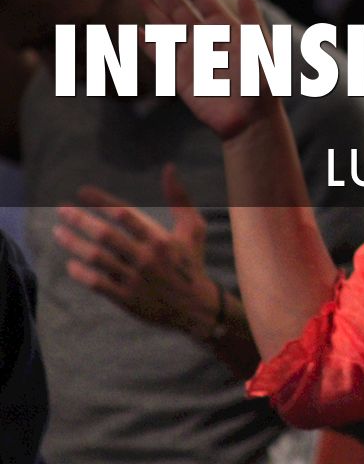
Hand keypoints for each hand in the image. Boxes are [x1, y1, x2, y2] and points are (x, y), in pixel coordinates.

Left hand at [53, 164, 220, 337]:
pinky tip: (71, 264)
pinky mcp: (126, 298)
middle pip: (105, 235)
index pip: (124, 214)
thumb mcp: (193, 228)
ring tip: (58, 232)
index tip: (82, 192)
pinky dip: (81, 273)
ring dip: (74, 243)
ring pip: (97, 258)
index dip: (101, 201)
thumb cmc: (191, 262)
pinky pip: (97, 283)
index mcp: (160, 238)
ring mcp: (134, 278)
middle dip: (80, 220)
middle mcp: (145, 257)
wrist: (195, 306)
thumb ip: (179, 198)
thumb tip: (169, 168)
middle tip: (61, 209)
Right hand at [134, 0, 274, 141]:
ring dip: (152, 8)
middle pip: (180, 7)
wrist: (251, 118)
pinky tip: (137, 29)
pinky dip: (149, 43)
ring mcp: (192, 56)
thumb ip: (250, 15)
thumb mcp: (259, 44)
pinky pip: (161, 55)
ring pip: (167, 26)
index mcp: (227, 27)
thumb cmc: (262, 81)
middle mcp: (207, 38)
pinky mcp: (180, 76)